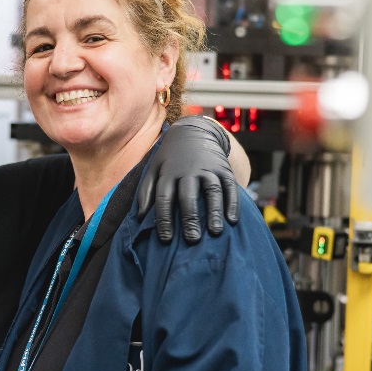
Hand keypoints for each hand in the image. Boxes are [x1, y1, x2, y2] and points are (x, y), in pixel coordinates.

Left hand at [138, 115, 239, 243]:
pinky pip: (230, 187)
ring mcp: (208, 169)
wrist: (194, 131)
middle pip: (188, 196)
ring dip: (214, 212)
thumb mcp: (154, 169)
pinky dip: (232, 202)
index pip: (164, 198)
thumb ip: (146, 192)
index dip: (164, 219)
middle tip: (192, 239)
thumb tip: (139, 217)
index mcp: (168, 173)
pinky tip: (232, 219)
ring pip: (212, 191)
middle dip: (190, 218)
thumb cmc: (170, 159)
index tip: (166, 239)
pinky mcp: (224, 169)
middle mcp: (188, 171)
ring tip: (215, 232)